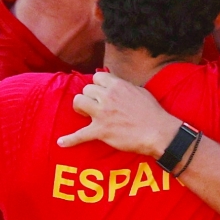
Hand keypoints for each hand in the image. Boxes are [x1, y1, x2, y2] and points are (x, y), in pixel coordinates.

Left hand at [57, 72, 181, 156]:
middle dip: (89, 96)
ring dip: (80, 108)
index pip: (97, 77)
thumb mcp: (140, 91)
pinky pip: (80, 135)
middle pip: (86, 89)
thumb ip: (124, 87)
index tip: (101, 92)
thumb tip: (115, 86)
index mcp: (118, 85)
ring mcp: (102, 114)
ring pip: (78, 102)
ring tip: (85, 114)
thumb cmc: (153, 112)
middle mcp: (107, 97)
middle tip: (95, 105)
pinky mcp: (101, 131)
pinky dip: (70, 140)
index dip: (98, 85)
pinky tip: (61, 142)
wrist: (158, 132)